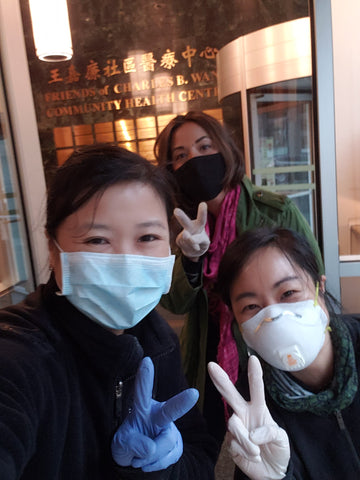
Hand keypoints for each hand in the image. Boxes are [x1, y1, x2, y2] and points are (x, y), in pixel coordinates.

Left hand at [112, 357, 198, 471]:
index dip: (145, 377)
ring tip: (140, 457)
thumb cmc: (127, 444)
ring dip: (151, 456)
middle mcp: (159, 415)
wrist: (137, 460)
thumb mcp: (121, 444)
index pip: (142, 392)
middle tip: (193, 394)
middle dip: (181, 402)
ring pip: (165, 443)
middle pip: (170, 410)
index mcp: (142, 409)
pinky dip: (157, 464)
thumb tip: (151, 447)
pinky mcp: (177, 444)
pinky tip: (149, 461)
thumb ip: (133, 444)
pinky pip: (170, 457)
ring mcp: (169, 429)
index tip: (146, 360)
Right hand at [174, 202, 209, 260]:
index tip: (203, 203)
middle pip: (186, 222)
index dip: (202, 212)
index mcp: (199, 225)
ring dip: (192, 244)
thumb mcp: (205, 243)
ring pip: (187, 240)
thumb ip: (198, 239)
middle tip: (176, 210)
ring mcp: (183, 233)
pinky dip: (189, 249)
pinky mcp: (178, 240)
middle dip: (181, 216)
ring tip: (195, 246)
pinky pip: (184, 246)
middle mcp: (190, 226)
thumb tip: (186, 236)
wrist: (193, 249)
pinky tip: (189, 247)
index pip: (202, 219)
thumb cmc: (201, 243)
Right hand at [208, 356, 289, 479]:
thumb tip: (253, 433)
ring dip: (246, 440)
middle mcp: (245, 414)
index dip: (254, 374)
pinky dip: (247, 452)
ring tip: (257, 451)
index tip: (253, 359)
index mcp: (259, 409)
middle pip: (231, 394)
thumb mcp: (282, 439)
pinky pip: (234, 443)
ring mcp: (237, 427)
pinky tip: (253, 456)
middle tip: (211, 366)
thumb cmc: (278, 450)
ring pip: (233, 424)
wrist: (271, 473)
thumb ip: (271, 431)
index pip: (256, 389)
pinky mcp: (230, 443)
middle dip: (221, 380)